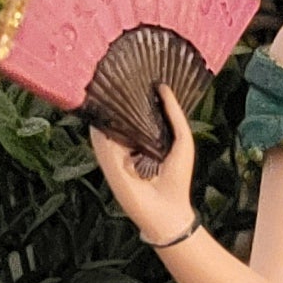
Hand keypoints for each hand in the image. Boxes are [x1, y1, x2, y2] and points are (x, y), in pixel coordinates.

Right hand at [90, 86, 200, 253]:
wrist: (169, 210)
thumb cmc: (178, 177)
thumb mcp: (182, 140)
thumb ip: (174, 114)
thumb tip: (163, 86)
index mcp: (144, 139)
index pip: (134, 113)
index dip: (133, 95)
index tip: (132, 72)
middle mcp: (127, 145)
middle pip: (119, 117)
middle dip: (118, 99)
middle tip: (115, 72)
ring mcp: (115, 154)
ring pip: (107, 127)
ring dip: (106, 110)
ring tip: (105, 85)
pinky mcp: (108, 163)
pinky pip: (101, 142)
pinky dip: (100, 127)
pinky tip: (100, 109)